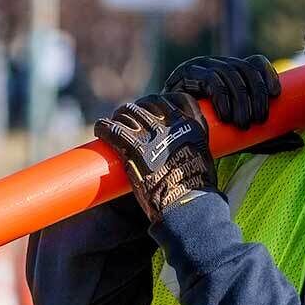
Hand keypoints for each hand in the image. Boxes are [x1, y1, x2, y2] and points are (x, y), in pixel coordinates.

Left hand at [94, 94, 215, 224]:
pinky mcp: (134, 148)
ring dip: (119, 116)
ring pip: (128, 113)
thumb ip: (192, 149)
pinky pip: (113, 129)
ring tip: (113, 123)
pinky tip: (100, 129)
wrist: (186, 205)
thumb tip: (180, 154)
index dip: (162, 102)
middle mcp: (173, 126)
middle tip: (128, 118)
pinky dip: (104, 127)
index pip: (177, 99)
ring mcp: (153, 135)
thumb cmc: (195, 191)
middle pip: (148, 104)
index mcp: (192, 126)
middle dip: (137, 109)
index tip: (154, 108)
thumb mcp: (204, 161)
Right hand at [164, 54, 280, 128]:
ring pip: (230, 74)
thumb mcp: (244, 136)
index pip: (256, 63)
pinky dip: (222, 96)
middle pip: (245, 69)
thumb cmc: (212, 135)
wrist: (172, 137)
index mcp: (235, 74)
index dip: (268, 75)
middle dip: (256, 94)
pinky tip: (226, 114)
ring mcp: (202, 66)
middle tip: (258, 120)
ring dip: (240, 99)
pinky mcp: (187, 74)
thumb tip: (300, 142)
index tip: (276, 95)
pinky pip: (210, 79)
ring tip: (242, 123)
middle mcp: (220, 65)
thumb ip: (268, 137)